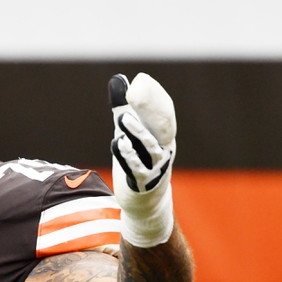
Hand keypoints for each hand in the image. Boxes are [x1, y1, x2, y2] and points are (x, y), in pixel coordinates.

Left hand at [108, 73, 176, 247]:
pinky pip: (136, 168)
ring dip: (137, 132)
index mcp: (164, 137)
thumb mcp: (130, 134)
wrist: (144, 202)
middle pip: (160, 127)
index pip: (163, 113)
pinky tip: (117, 143)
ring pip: (148, 148)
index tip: (142, 80)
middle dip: (149, 109)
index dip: (155, 97)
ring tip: (123, 118)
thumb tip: (118, 79)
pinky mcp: (143, 182)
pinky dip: (128, 156)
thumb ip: (123, 108)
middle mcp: (164, 150)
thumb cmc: (137, 162)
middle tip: (134, 92)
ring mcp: (155, 168)